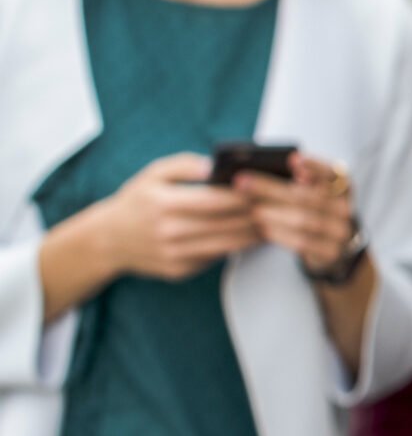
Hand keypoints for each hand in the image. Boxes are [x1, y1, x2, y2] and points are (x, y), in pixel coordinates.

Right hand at [98, 153, 261, 280]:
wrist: (107, 240)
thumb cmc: (138, 200)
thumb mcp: (153, 174)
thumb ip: (186, 165)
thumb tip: (217, 165)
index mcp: (164, 203)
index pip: (215, 200)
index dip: (244, 196)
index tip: (265, 188)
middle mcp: (169, 231)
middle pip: (227, 224)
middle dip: (256, 215)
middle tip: (280, 206)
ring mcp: (175, 254)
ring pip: (228, 245)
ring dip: (254, 234)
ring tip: (274, 221)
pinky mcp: (180, 270)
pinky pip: (217, 258)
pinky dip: (237, 247)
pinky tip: (252, 236)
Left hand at [235, 152, 360, 277]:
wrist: (333, 248)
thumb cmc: (314, 212)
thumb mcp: (312, 193)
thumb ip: (299, 180)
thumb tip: (273, 167)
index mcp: (343, 187)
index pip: (333, 173)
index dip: (315, 166)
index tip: (292, 159)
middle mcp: (345, 208)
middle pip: (307, 196)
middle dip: (271, 188)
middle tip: (242, 182)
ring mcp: (341, 232)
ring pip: (305, 220)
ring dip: (274, 213)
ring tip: (252, 208)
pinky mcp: (331, 253)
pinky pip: (304, 242)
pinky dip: (281, 234)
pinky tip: (263, 229)